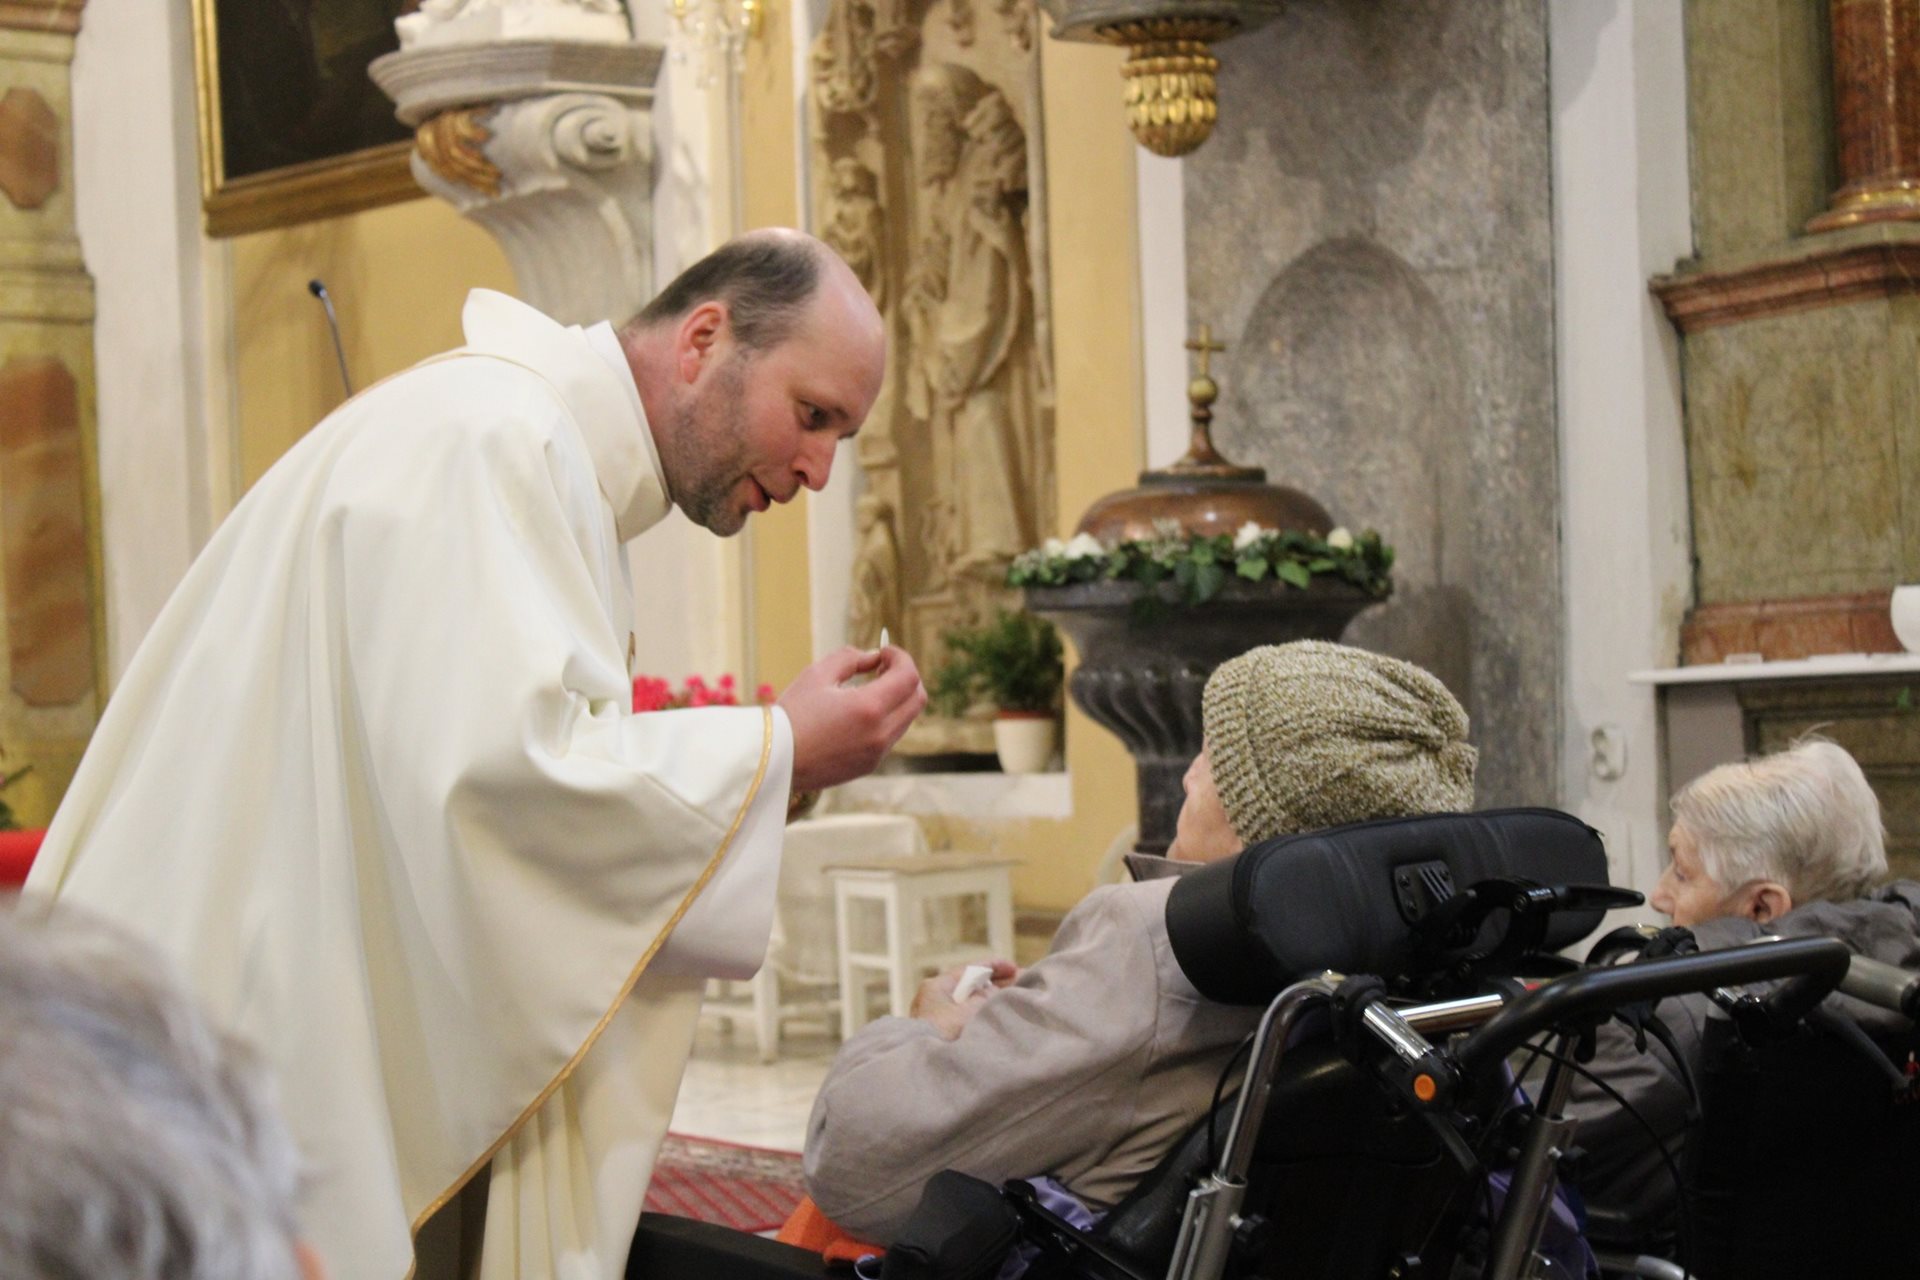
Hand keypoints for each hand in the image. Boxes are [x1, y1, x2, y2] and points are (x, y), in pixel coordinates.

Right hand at [780, 645, 926, 791]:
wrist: (773, 760)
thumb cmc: (791, 714)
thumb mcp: (817, 674)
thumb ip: (850, 658)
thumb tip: (873, 657)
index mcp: (869, 708)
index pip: (909, 677)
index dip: (901, 658)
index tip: (884, 652)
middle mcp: (880, 733)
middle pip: (917, 699)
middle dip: (905, 678)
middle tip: (881, 668)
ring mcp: (877, 753)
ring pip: (905, 719)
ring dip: (896, 699)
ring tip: (867, 689)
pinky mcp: (869, 765)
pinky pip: (890, 737)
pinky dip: (885, 719)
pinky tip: (858, 713)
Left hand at [909, 959, 1018, 1039]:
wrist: (926, 1070)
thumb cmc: (944, 1037)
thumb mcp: (970, 1012)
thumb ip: (986, 998)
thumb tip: (995, 992)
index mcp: (937, 987)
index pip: (969, 969)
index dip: (994, 966)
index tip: (1014, 969)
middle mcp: (934, 998)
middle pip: (969, 985)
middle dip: (994, 984)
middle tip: (1018, 983)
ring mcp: (935, 1016)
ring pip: (968, 1001)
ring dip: (988, 1000)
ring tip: (1011, 999)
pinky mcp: (939, 1033)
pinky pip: (964, 1016)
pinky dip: (980, 1013)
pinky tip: (995, 1017)